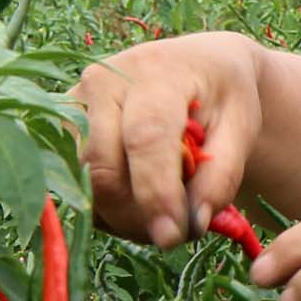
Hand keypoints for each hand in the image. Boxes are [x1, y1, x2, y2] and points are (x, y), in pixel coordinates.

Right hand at [74, 31, 265, 247]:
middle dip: (134, 215)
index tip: (173, 236)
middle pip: (101, 167)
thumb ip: (221, 175)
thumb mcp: (241, 126)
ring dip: (117, 216)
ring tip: (158, 216)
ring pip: (79, 181)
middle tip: (173, 234)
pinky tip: (135, 203)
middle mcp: (102, 82)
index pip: (145, 138)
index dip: (156, 193)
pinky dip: (101, 208)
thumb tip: (191, 224)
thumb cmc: (222, 95)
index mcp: (155, 72)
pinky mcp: (59, 126)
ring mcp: (73, 103)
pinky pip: (69, 184)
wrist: (196, 64)